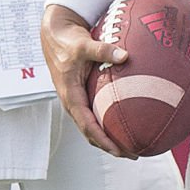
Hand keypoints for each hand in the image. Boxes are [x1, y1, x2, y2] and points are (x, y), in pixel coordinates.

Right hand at [40, 3, 134, 157]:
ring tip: (131, 148)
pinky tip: (123, 126)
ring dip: (109, 140)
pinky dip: (107, 126)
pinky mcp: (81, 96)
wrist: (56, 34)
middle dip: (110, 147)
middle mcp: (72, 102)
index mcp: (70, 96)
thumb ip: (103, 50)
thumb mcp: (84, 45)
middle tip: (133, 154)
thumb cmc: (68, 41)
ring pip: (92, 128)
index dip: (104, 140)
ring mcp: (76, 100)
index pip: (87, 126)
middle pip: (91, 134)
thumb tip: (125, 56)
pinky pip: (94, 116)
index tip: (119, 151)